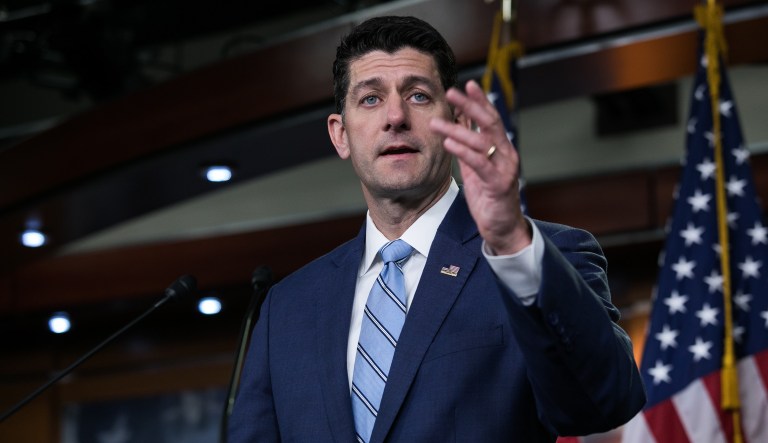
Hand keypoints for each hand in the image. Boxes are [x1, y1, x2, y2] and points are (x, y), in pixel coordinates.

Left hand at [429, 80, 530, 254]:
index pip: (492, 118)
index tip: (468, 83)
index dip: (480, 100)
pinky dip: (463, 152)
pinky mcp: (498, 184)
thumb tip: (462, 118)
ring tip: (436, 123)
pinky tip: (448, 144)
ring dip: (457, 130)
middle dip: (471, 105)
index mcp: (502, 148)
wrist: (503, 227)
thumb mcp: (477, 165)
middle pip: (490, 123)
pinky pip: (479, 164)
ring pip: (482, 142)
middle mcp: (507, 154)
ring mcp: (504, 169)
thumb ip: (471, 142)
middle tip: (452, 91)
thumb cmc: (489, 195)